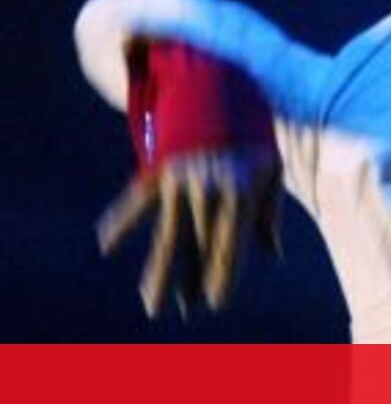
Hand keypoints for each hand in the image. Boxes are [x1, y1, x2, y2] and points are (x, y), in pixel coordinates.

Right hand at [96, 147, 281, 317]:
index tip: (216, 304)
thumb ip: (269, 213)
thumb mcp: (271, 170)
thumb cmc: (252, 140)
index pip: (230, 243)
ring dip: (158, 270)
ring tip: (151, 302)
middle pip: (198, 245)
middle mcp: (208, 187)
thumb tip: (272, 255)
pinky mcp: (159, 169)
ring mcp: (180, 179)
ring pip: (167, 232)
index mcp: (241, 190)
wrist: (220, 90)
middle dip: (192, 280)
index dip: (223, 276)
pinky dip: (119, 220)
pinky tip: (105, 244)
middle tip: (184, 312)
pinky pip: (137, 200)